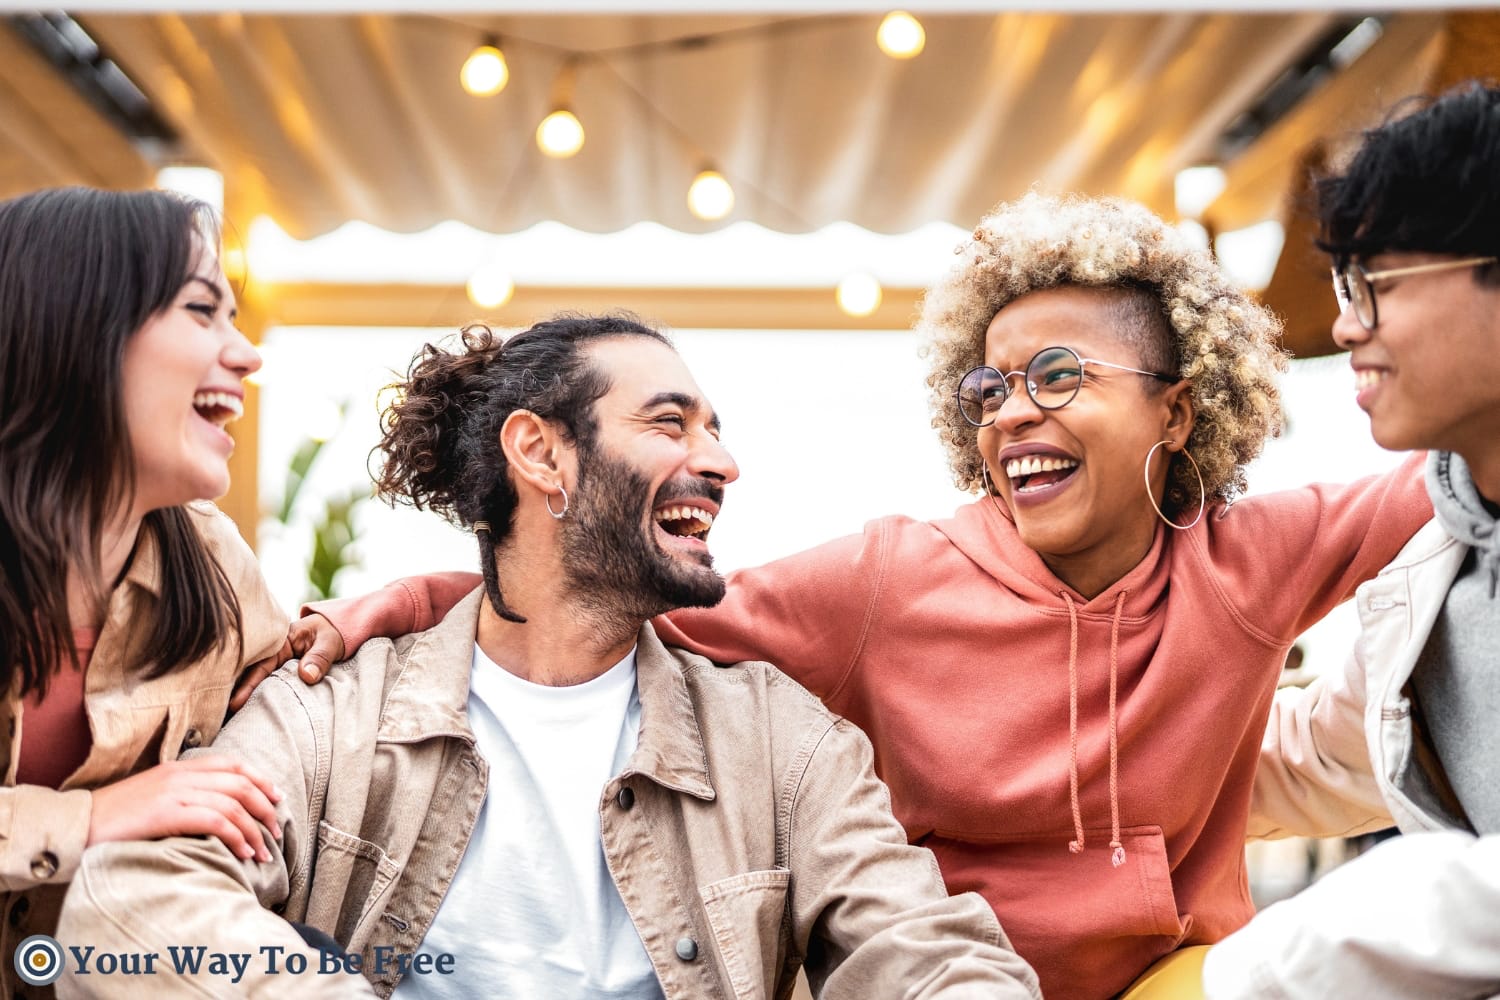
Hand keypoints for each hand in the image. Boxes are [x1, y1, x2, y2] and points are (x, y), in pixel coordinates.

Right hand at [88, 757, 283, 862]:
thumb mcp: (153, 796)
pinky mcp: (166, 813)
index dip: (260, 779)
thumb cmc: (116, 818)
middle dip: (265, 807)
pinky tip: (242, 852)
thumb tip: (218, 811)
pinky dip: (235, 836)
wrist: (77, 824)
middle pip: (239, 782)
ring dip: (254, 829)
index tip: (277, 797)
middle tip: (276, 830)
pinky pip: (215, 821)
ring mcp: (174, 792)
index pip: (232, 764)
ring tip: (263, 851)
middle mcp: (180, 775)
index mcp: (179, 767)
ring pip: (232, 803)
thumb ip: (183, 795)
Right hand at [228, 613, 345, 711]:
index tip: (236, 704)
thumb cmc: (331, 634)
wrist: (337, 630)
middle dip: (236, 695)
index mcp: (280, 644)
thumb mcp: (329, 642)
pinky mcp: (279, 673)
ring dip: (245, 699)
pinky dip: (257, 698)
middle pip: (250, 676)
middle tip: (225, 717)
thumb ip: (319, 656)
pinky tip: (247, 715)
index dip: (247, 685)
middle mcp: (272, 655)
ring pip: (256, 683)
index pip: (260, 666)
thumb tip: (307, 675)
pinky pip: (266, 686)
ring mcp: (274, 665)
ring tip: (229, 721)